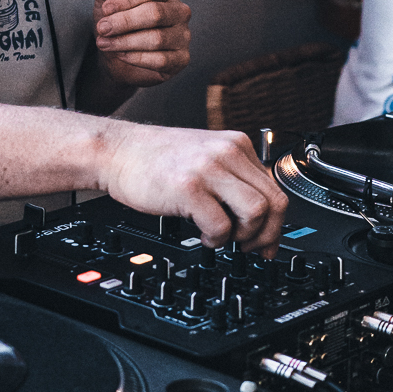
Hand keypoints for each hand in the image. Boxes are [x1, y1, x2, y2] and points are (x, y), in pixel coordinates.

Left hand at [93, 0, 190, 88]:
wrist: (117, 57)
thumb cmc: (116, 22)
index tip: (105, 9)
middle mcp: (180, 11)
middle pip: (155, 13)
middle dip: (123, 22)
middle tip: (102, 29)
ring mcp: (184, 36)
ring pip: (156, 39)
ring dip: (125, 42)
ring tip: (105, 43)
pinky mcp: (182, 59)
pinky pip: (161, 60)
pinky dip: (136, 58)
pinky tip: (121, 55)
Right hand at [103, 123, 286, 254]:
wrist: (116, 151)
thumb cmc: (155, 159)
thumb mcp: (205, 156)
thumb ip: (232, 177)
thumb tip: (258, 216)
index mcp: (236, 145)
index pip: (275, 188)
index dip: (275, 223)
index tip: (267, 241)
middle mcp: (227, 153)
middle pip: (274, 202)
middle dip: (266, 234)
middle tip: (249, 247)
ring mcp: (209, 169)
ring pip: (256, 212)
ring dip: (244, 235)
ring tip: (223, 237)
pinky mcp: (189, 188)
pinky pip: (221, 225)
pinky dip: (217, 239)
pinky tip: (203, 234)